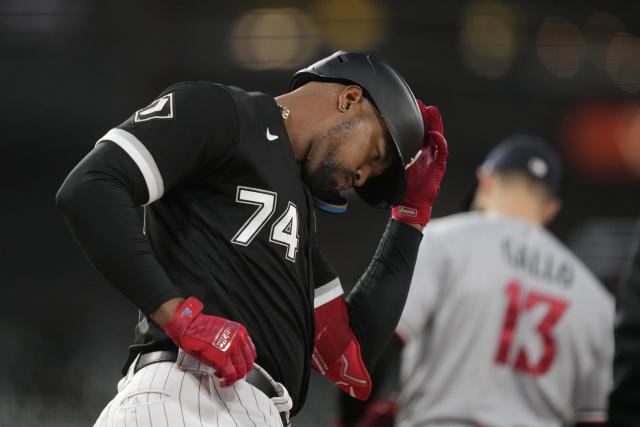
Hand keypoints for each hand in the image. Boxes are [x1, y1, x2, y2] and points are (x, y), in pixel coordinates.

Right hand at [162, 296, 256, 386]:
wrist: (188, 326)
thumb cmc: (200, 327)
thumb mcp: (223, 330)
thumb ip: (232, 341)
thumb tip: (234, 355)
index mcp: (240, 332)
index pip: (251, 353)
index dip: (245, 363)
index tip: (239, 367)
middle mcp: (238, 340)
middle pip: (247, 364)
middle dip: (239, 373)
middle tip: (231, 375)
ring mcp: (231, 350)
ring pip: (240, 372)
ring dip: (233, 378)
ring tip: (224, 377)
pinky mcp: (221, 360)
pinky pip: (230, 375)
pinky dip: (227, 382)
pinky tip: (222, 381)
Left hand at [392, 100, 447, 226]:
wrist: (411, 204)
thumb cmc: (404, 187)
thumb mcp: (396, 167)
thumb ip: (393, 155)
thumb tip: (377, 143)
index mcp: (418, 152)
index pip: (419, 132)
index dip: (418, 120)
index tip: (414, 107)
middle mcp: (427, 153)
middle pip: (430, 130)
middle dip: (428, 117)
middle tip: (424, 105)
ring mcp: (434, 159)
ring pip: (437, 137)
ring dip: (436, 124)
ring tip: (432, 112)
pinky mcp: (439, 166)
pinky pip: (441, 152)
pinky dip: (439, 142)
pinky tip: (435, 134)